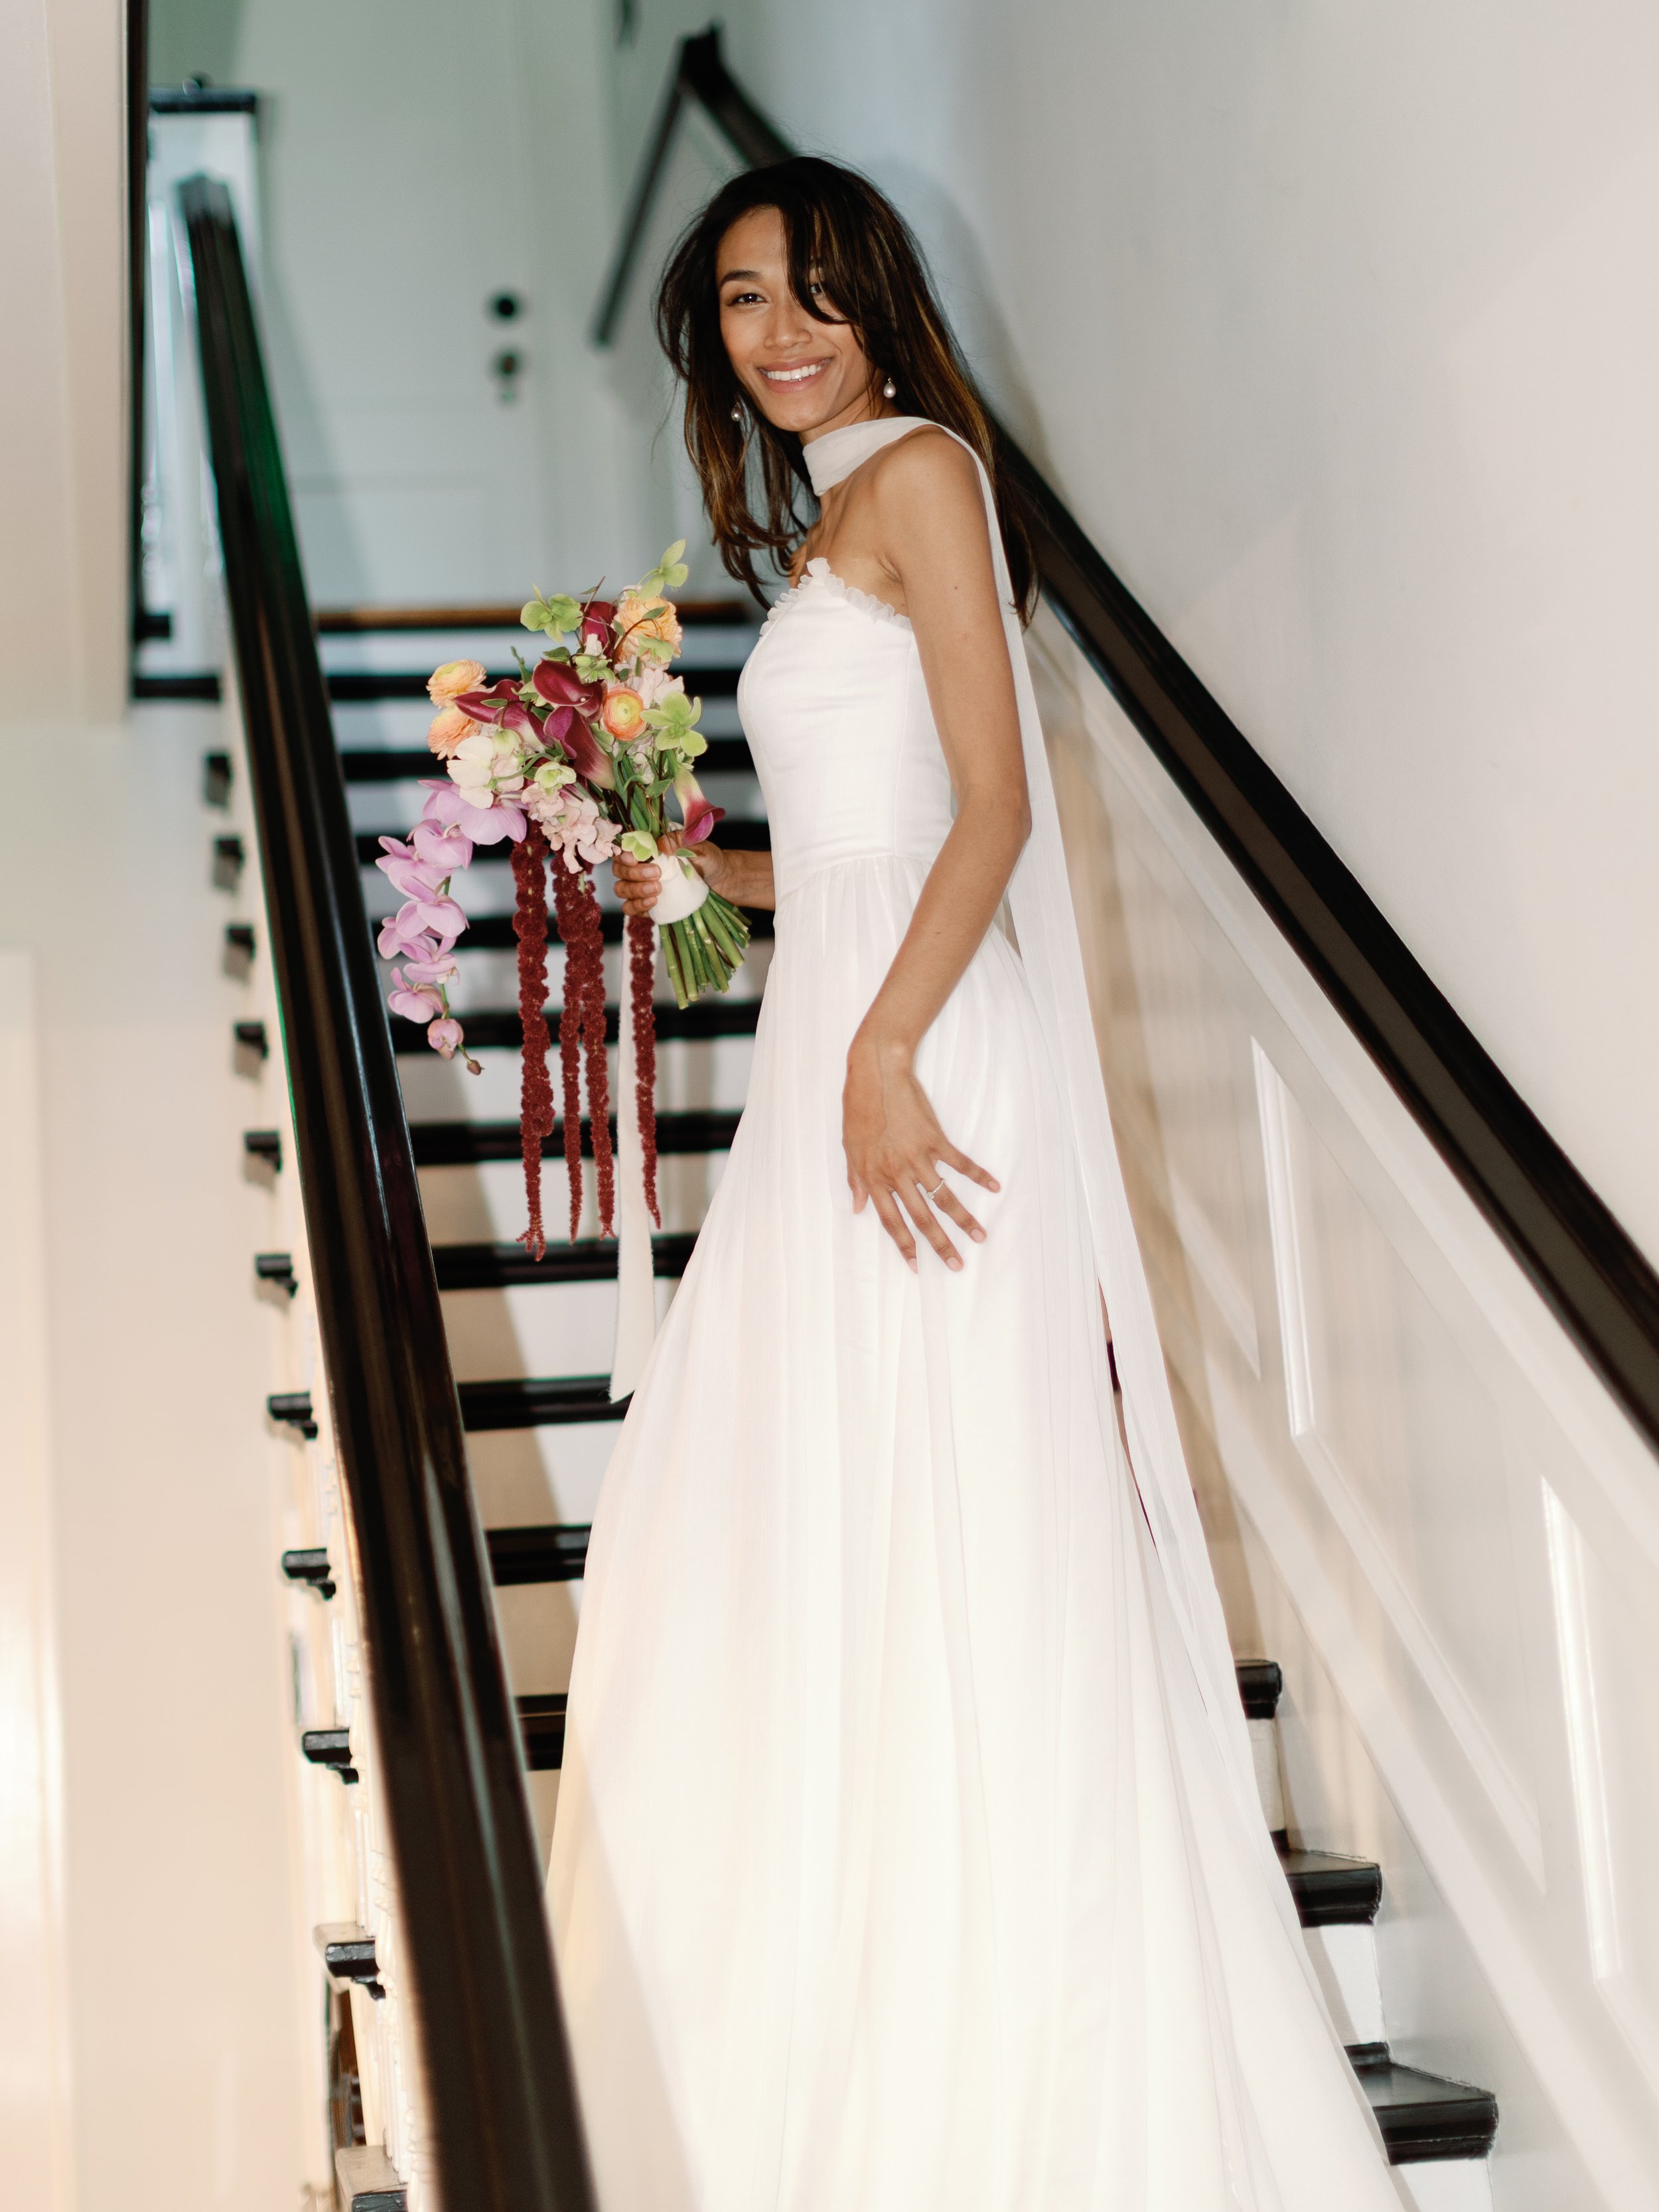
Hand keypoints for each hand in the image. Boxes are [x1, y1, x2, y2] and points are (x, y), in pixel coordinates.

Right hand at [611, 830, 723, 917]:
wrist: (720, 881)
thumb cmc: (707, 859)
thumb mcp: (699, 846)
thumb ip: (681, 841)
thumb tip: (662, 844)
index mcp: (648, 848)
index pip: (624, 848)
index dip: (623, 853)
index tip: (635, 858)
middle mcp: (639, 866)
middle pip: (619, 870)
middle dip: (634, 873)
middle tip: (657, 874)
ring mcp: (641, 887)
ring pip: (621, 889)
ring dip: (635, 890)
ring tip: (657, 890)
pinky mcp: (646, 904)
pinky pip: (630, 908)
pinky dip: (637, 906)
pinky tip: (653, 903)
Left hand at [843, 1037, 998, 1271]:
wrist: (876, 1074)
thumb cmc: (858, 1110)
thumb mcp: (849, 1148)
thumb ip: (856, 1180)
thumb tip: (858, 1208)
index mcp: (874, 1177)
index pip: (890, 1220)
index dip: (904, 1245)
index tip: (917, 1266)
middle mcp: (897, 1172)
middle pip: (921, 1217)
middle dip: (940, 1244)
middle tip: (957, 1264)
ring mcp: (918, 1157)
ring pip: (943, 1197)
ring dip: (963, 1219)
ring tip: (980, 1236)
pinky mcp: (935, 1139)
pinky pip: (960, 1163)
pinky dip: (978, 1175)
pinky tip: (994, 1187)